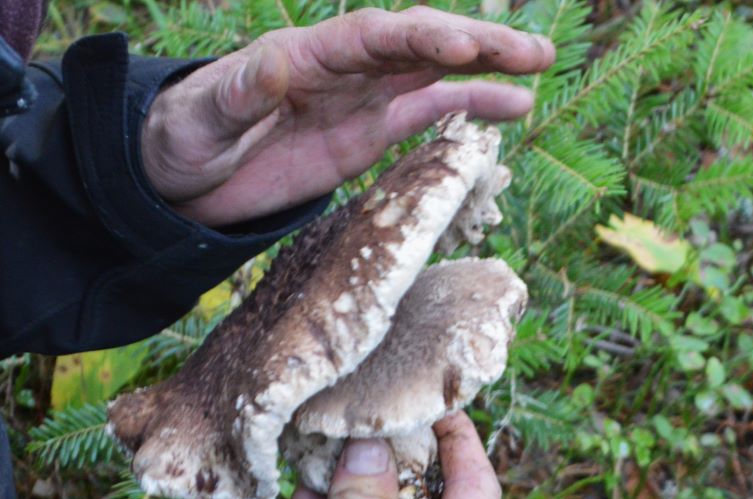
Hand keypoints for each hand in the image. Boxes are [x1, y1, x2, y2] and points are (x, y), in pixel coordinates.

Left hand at [141, 7, 554, 225]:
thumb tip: (275, 63)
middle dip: (476, 44)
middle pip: (420, 45)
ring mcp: (364, 99)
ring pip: (437, 73)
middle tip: (532, 50)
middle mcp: (346, 69)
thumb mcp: (202, 117)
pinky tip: (514, 107)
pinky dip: (471, 108)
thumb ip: (240, 91)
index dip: (418, 39)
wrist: (188, 178)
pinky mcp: (371, 132)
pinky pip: (429, 114)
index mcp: (307, 55)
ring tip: (538, 68)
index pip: (373, 37)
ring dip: (487, 69)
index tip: (459, 47)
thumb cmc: (185, 139)